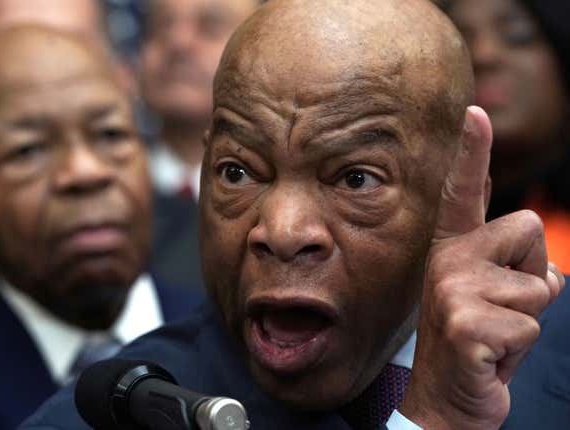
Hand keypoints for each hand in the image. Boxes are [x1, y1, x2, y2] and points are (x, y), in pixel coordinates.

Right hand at [400, 106, 564, 429]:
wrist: (449, 396)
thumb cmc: (478, 341)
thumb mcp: (497, 297)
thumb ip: (520, 269)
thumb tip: (550, 270)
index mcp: (454, 249)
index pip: (464, 192)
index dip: (472, 151)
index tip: (475, 112)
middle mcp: (448, 260)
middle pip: (530, 229)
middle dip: (534, 274)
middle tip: (501, 309)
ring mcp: (453, 290)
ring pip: (539, 284)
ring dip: (530, 318)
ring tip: (495, 334)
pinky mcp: (466, 325)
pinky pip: (530, 324)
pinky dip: (520, 346)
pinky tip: (490, 355)